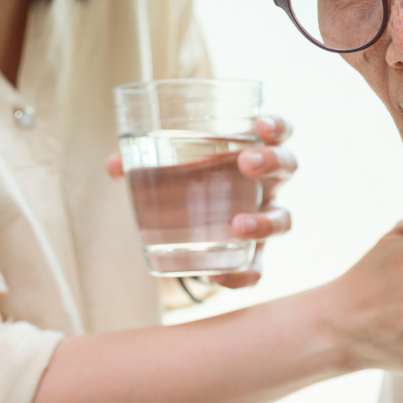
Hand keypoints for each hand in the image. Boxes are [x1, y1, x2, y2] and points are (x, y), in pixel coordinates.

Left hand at [106, 115, 296, 287]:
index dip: (277, 125)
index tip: (262, 125)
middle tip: (245, 164)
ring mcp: (265, 219)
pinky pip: (259, 268)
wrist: (194, 230)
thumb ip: (144, 162)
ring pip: (284, 219)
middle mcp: (267, 184)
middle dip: (271, 163)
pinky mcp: (254, 256)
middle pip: (287, 168)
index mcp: (252, 152)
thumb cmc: (190, 184)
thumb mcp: (169, 168)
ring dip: (266, 222)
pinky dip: (242, 275)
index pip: (277, 132)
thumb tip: (115, 165)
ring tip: (239, 225)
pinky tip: (217, 276)